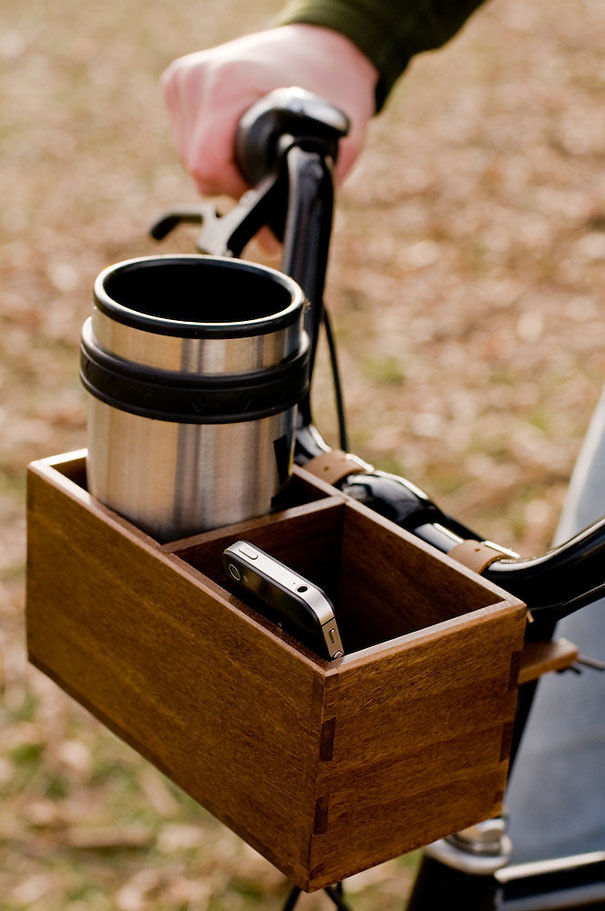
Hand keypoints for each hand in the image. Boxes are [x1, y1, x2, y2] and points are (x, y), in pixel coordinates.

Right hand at [161, 24, 377, 198]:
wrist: (322, 48)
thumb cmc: (330, 90)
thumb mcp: (329, 149)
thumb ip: (297, 197)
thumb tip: (268, 245)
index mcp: (227, 83)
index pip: (206, 166)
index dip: (237, 191)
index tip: (264, 187)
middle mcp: (197, 77)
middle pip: (196, 167)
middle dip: (232, 181)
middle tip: (266, 165)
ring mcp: (183, 80)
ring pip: (190, 159)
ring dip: (223, 168)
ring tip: (256, 146)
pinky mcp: (178, 86)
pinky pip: (187, 143)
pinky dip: (215, 151)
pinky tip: (239, 136)